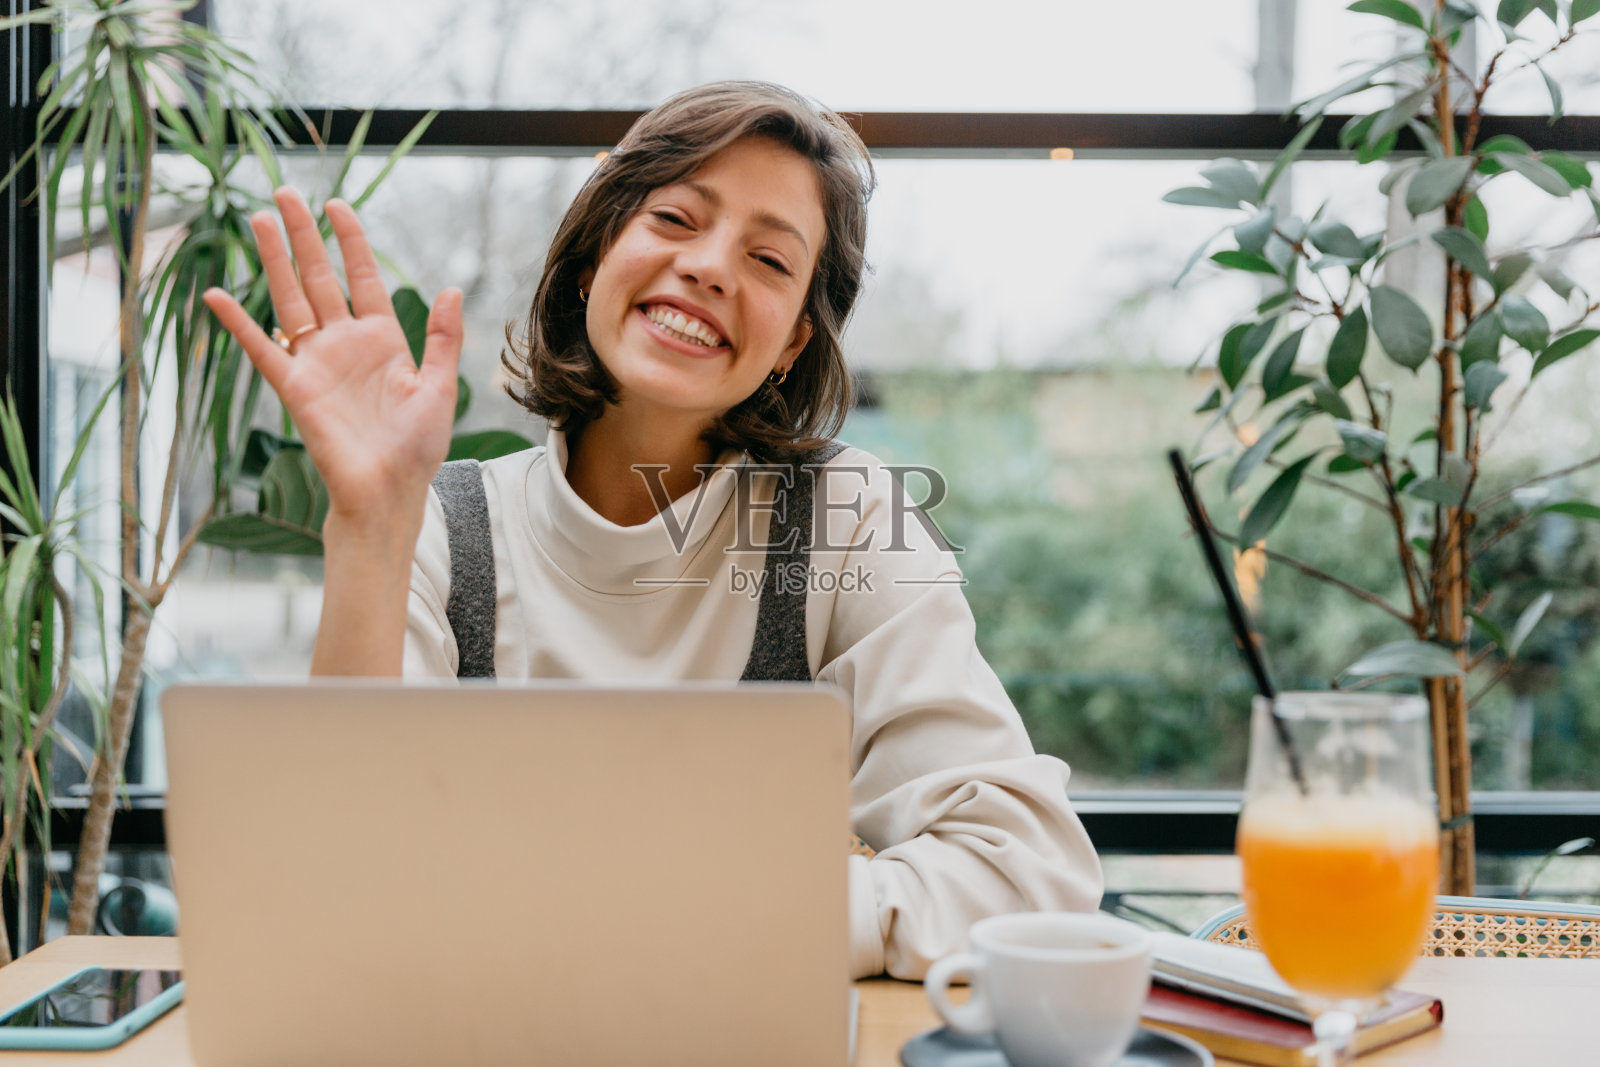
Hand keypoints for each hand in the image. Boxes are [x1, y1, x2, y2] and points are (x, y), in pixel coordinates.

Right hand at [202, 188, 462, 524]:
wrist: (389, 492)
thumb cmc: (417, 448)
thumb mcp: (439, 387)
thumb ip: (443, 338)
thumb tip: (452, 289)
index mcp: (383, 339)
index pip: (363, 277)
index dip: (350, 241)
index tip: (336, 205)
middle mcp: (346, 344)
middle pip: (320, 278)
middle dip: (303, 237)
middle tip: (283, 195)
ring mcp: (317, 363)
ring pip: (290, 300)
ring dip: (274, 261)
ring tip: (256, 219)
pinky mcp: (295, 388)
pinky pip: (261, 349)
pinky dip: (238, 323)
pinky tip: (216, 294)